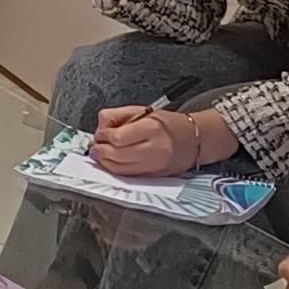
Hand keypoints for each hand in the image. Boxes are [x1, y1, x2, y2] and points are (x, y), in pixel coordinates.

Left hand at [89, 102, 225, 178]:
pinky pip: (129, 175)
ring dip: (105, 163)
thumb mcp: (144, 111)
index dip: (103, 137)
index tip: (99, 134)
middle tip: (94, 148)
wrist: (195, 140)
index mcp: (152, 128)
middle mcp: (155, 149)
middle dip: (100, 152)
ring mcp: (155, 165)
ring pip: (120, 169)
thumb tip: (100, 129)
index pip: (117, 137)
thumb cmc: (169, 124)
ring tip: (99, 156)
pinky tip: (111, 163)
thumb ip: (118, 116)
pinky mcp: (155, 176)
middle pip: (117, 155)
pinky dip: (116, 170)